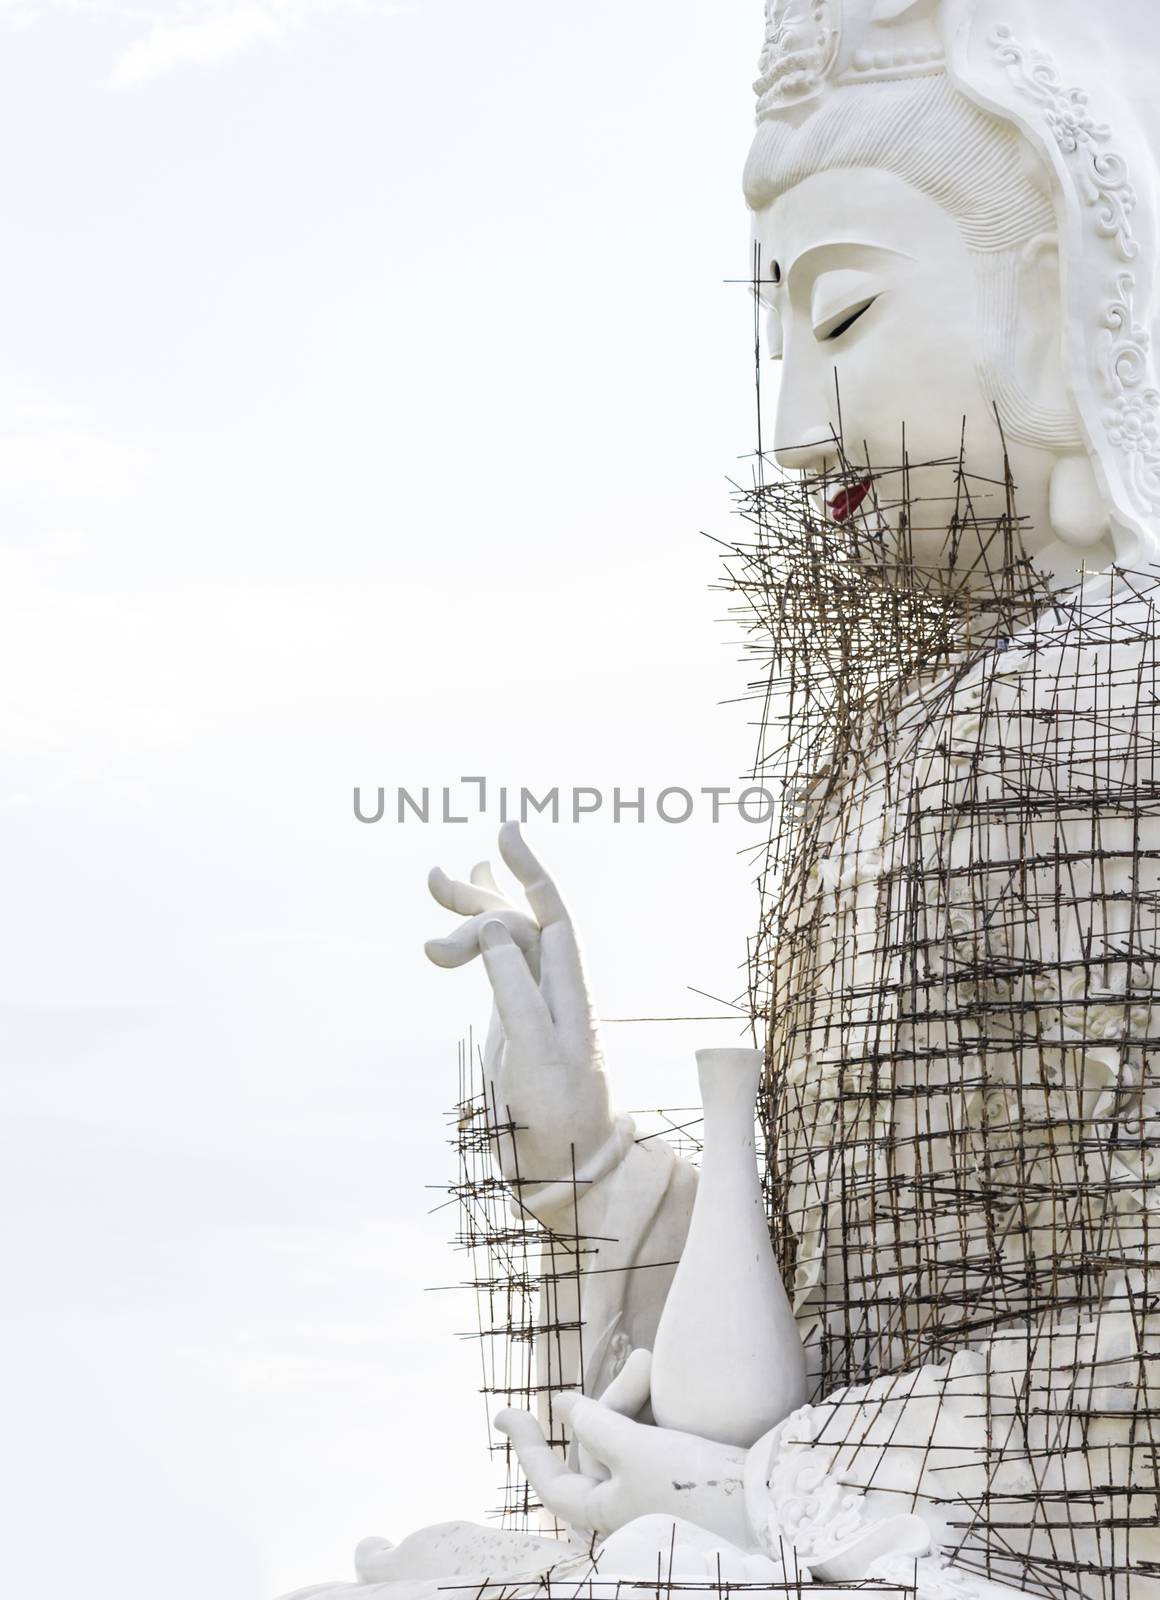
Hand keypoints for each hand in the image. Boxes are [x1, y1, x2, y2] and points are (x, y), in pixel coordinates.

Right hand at [425, 823, 629, 1214]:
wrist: (565, 1169)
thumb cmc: (554, 1117)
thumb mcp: (533, 1051)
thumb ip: (513, 985)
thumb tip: (493, 926)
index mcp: (568, 989)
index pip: (552, 913)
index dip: (530, 871)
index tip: (506, 833)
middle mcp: (554, 987)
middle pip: (520, 920)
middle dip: (480, 894)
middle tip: (431, 879)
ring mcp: (534, 1001)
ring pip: (505, 940)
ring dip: (473, 911)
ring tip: (436, 879)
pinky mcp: (516, 1020)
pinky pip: (497, 965)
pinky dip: (477, 939)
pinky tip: (464, 922)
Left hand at [495, 1350, 751, 1545]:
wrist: (767, 1497)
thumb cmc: (693, 1483)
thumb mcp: (634, 1448)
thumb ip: (594, 1423)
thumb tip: (562, 1405)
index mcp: (605, 1511)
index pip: (551, 1480)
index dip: (525, 1446)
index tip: (502, 1413)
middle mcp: (625, 1501)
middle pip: (597, 1439)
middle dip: (613, 1397)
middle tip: (644, 1360)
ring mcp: (652, 1484)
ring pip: (624, 1427)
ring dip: (633, 1392)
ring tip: (655, 1362)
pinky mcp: (679, 1468)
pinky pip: (649, 1428)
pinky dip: (651, 1401)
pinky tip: (661, 1375)